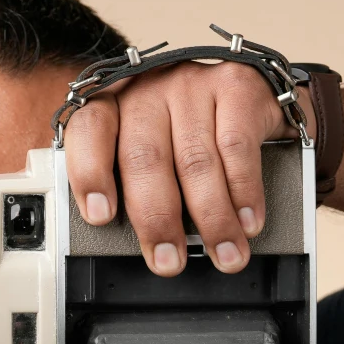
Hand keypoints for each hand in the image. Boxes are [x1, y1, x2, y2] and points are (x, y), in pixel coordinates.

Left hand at [61, 61, 294, 277]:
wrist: (254, 94)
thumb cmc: (196, 133)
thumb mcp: (158, 151)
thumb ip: (140, 185)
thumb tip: (146, 245)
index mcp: (117, 105)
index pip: (90, 130)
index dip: (90, 173)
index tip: (100, 216)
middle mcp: (150, 89)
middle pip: (145, 157)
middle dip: (158, 219)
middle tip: (169, 260)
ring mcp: (192, 84)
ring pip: (195, 161)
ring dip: (212, 219)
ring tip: (222, 253)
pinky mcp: (235, 86)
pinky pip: (236, 148)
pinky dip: (244, 194)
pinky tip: (247, 220)